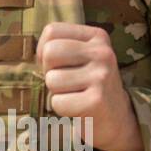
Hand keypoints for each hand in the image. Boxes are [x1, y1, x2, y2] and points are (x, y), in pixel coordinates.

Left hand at [36, 23, 142, 150]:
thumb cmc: (89, 84)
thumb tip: (33, 53)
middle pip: (49, 53)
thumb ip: (58, 45)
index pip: (52, 31)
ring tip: (75, 94)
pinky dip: (62, 108)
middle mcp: (102, 52)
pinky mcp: (97, 100)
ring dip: (56, 92)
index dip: (45, 50)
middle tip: (67, 82)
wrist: (117, 119)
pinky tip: (79, 108)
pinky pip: (57, 102)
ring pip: (51, 79)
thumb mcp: (81, 56)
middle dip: (50, 71)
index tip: (59, 64)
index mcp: (97, 36)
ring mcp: (102, 76)